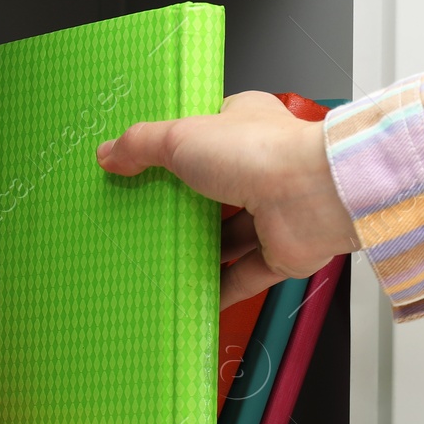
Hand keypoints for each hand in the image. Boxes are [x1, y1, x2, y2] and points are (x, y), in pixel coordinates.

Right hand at [96, 91, 360, 308]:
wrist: (314, 194)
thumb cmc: (260, 152)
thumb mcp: (181, 136)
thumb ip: (141, 145)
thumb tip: (109, 152)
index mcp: (243, 125)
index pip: (204, 134)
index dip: (174, 149)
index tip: (141, 166)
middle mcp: (261, 167)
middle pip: (212, 190)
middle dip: (182, 206)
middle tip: (143, 218)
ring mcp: (273, 211)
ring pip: (230, 236)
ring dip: (200, 250)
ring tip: (159, 260)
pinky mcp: (282, 252)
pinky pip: (246, 275)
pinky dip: (221, 288)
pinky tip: (194, 298)